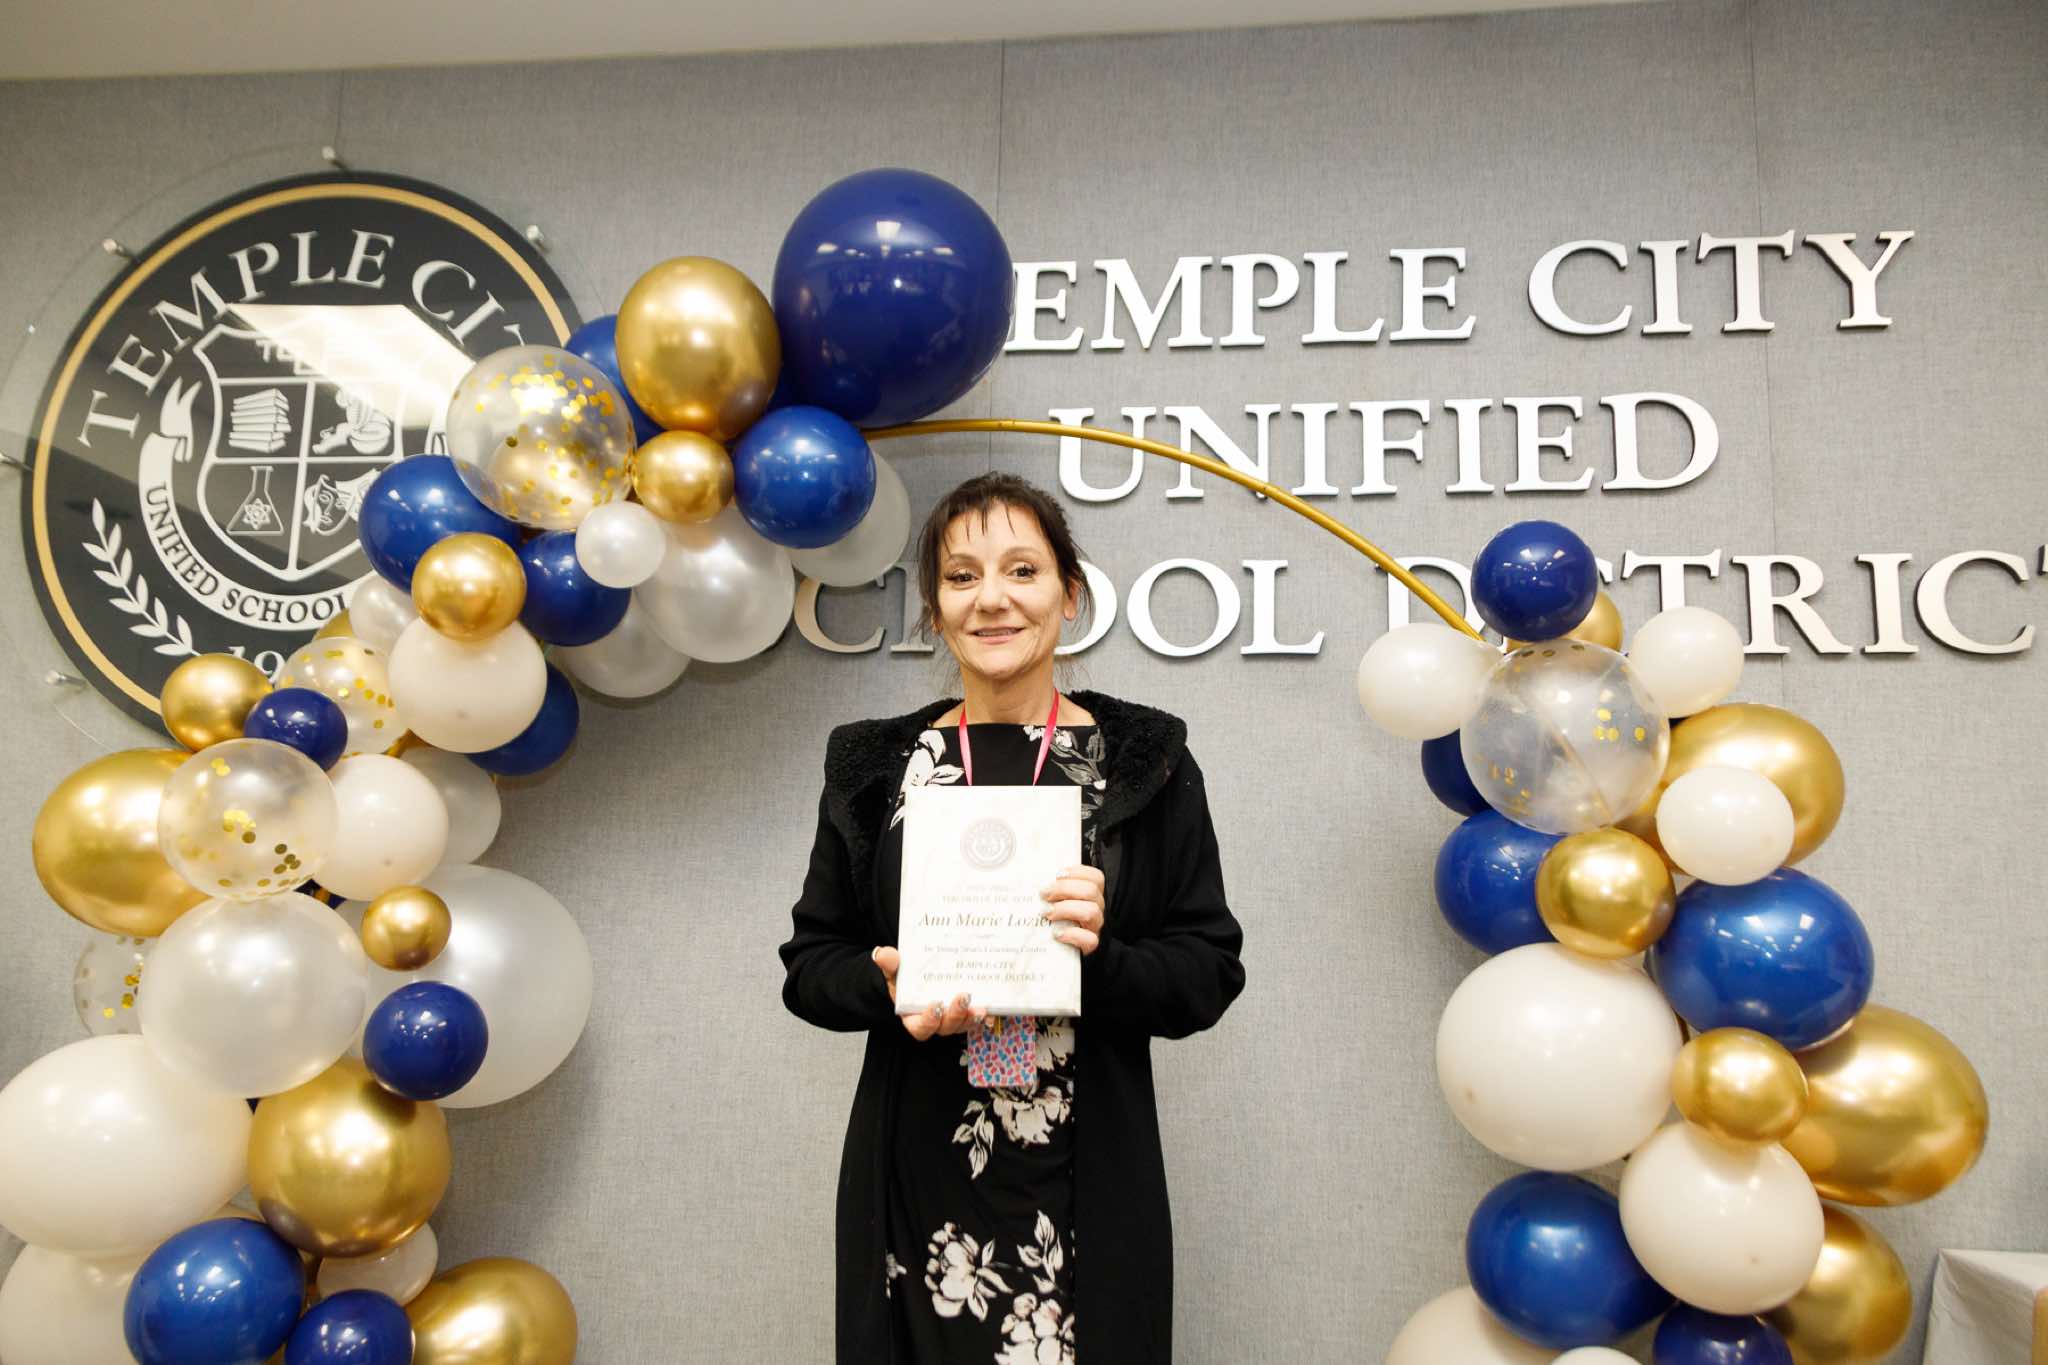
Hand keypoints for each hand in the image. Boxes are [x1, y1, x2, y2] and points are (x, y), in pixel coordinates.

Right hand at [871, 946, 987, 1040]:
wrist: (917, 976)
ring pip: (963, 1024)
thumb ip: (889, 964)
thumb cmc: (904, 978)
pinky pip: (977, 1018)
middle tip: (964, 997)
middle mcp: (935, 1022)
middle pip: (946, 1027)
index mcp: (914, 1017)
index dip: (929, 1021)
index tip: (935, 1005)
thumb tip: (884, 955)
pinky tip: (993, 1009)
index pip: (921, 1028)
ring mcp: (953, 1019)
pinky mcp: (967, 1013)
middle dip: (956, 1015)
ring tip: (982, 1007)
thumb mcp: (894, 971)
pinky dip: (986, 1016)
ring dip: (973, 1018)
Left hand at [1041, 864, 1106, 955]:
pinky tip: (1057, 934)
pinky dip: (1072, 935)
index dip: (1079, 872)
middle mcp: (1096, 908)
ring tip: (1047, 913)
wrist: (1062, 953)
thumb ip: (1050, 891)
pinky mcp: (1090, 946)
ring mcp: (1095, 927)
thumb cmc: (1057, 922)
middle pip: (1091, 891)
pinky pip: (1090, 939)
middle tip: (1043, 894)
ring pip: (1091, 912)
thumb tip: (1031, 880)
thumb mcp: (1056, 902)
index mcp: (1091, 895)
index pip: (1096, 878)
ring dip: (1066, 909)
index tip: (1057, 874)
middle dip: (1064, 889)